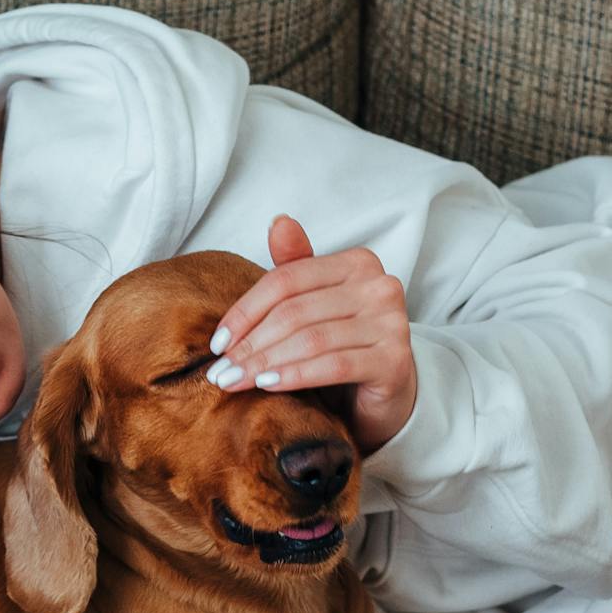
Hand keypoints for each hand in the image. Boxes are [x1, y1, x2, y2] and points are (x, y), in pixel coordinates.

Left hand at [205, 214, 419, 455]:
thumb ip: (295, 267)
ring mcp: (391, 322)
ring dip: (266, 364)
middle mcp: (380, 285)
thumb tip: (278, 222)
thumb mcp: (315, 303)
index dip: (245, 311)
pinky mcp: (393, 359)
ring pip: (311, 339)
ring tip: (235, 381)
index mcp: (357, 262)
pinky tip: (268, 386)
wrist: (389, 390)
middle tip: (221, 371)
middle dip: (251, 344)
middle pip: (295, 311)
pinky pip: (333, 365)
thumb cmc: (344, 344)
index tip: (217, 343)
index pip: (285, 281)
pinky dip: (295, 376)